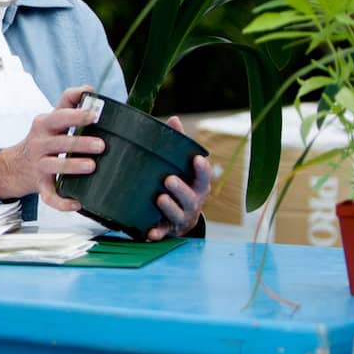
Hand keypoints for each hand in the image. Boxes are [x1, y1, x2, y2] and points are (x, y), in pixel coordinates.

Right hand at [0, 85, 104, 208]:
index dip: (76, 114)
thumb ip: (69, 102)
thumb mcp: (51, 118)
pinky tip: (77, 202)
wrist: (15, 166)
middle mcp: (39, 144)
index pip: (59, 116)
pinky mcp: (40, 185)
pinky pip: (49, 196)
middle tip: (101, 145)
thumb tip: (90, 88)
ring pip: (54, 166)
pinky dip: (62, 202)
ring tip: (91, 167)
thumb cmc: (42, 138)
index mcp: (44, 125)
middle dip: (80, 143)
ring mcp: (39, 165)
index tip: (94, 114)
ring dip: (73, 166)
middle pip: (58, 142)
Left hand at [145, 115, 210, 239]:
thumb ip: (178, 144)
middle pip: (191, 199)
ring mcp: (180, 218)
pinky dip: (157, 234)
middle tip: (169, 179)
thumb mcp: (181, 167)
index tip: (197, 159)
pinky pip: (162, 233)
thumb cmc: (180, 186)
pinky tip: (149, 233)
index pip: (203, 178)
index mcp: (197, 187)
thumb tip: (174, 119)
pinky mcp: (167, 230)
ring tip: (160, 198)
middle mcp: (192, 203)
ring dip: (170, 208)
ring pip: (178, 215)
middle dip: (181, 190)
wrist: (179, 220)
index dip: (202, 170)